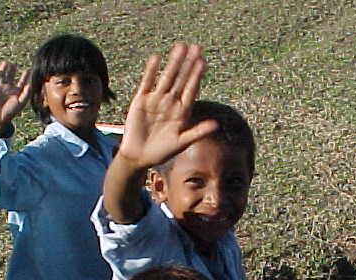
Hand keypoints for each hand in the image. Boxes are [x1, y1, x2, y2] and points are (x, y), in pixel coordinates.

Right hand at [0, 61, 30, 135]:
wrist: (0, 116)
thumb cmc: (12, 111)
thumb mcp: (21, 102)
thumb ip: (26, 93)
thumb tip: (30, 84)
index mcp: (16, 91)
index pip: (21, 82)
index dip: (25, 76)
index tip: (28, 70)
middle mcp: (9, 88)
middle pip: (11, 76)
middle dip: (13, 70)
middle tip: (15, 63)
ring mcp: (0, 88)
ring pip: (1, 76)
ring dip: (3, 69)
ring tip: (5, 63)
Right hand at [116, 42, 216, 169]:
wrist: (139, 157)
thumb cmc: (162, 152)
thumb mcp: (182, 142)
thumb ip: (198, 132)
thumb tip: (216, 125)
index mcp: (182, 112)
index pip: (192, 90)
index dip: (197, 76)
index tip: (203, 62)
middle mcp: (170, 103)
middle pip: (181, 79)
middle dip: (188, 64)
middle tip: (196, 46)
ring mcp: (156, 100)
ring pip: (166, 78)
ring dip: (173, 63)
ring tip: (180, 46)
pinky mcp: (141, 101)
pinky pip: (147, 83)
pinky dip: (150, 72)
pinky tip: (156, 58)